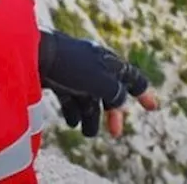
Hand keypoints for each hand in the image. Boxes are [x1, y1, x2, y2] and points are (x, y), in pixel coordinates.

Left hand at [38, 29, 159, 137]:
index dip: (144, 93)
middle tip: (115, 133)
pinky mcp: (58, 77)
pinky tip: (72, 122)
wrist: (33, 53)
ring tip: (86, 132)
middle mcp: (93, 65)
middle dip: (113, 112)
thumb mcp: (99, 81)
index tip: (153, 108)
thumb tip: (120, 100)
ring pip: (89, 97)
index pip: (131, 77)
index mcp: (108, 61)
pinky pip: (71, 96)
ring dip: (90, 116)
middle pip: (109, 92)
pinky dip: (74, 110)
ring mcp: (75, 71)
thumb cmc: (69, 65)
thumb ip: (114, 92)